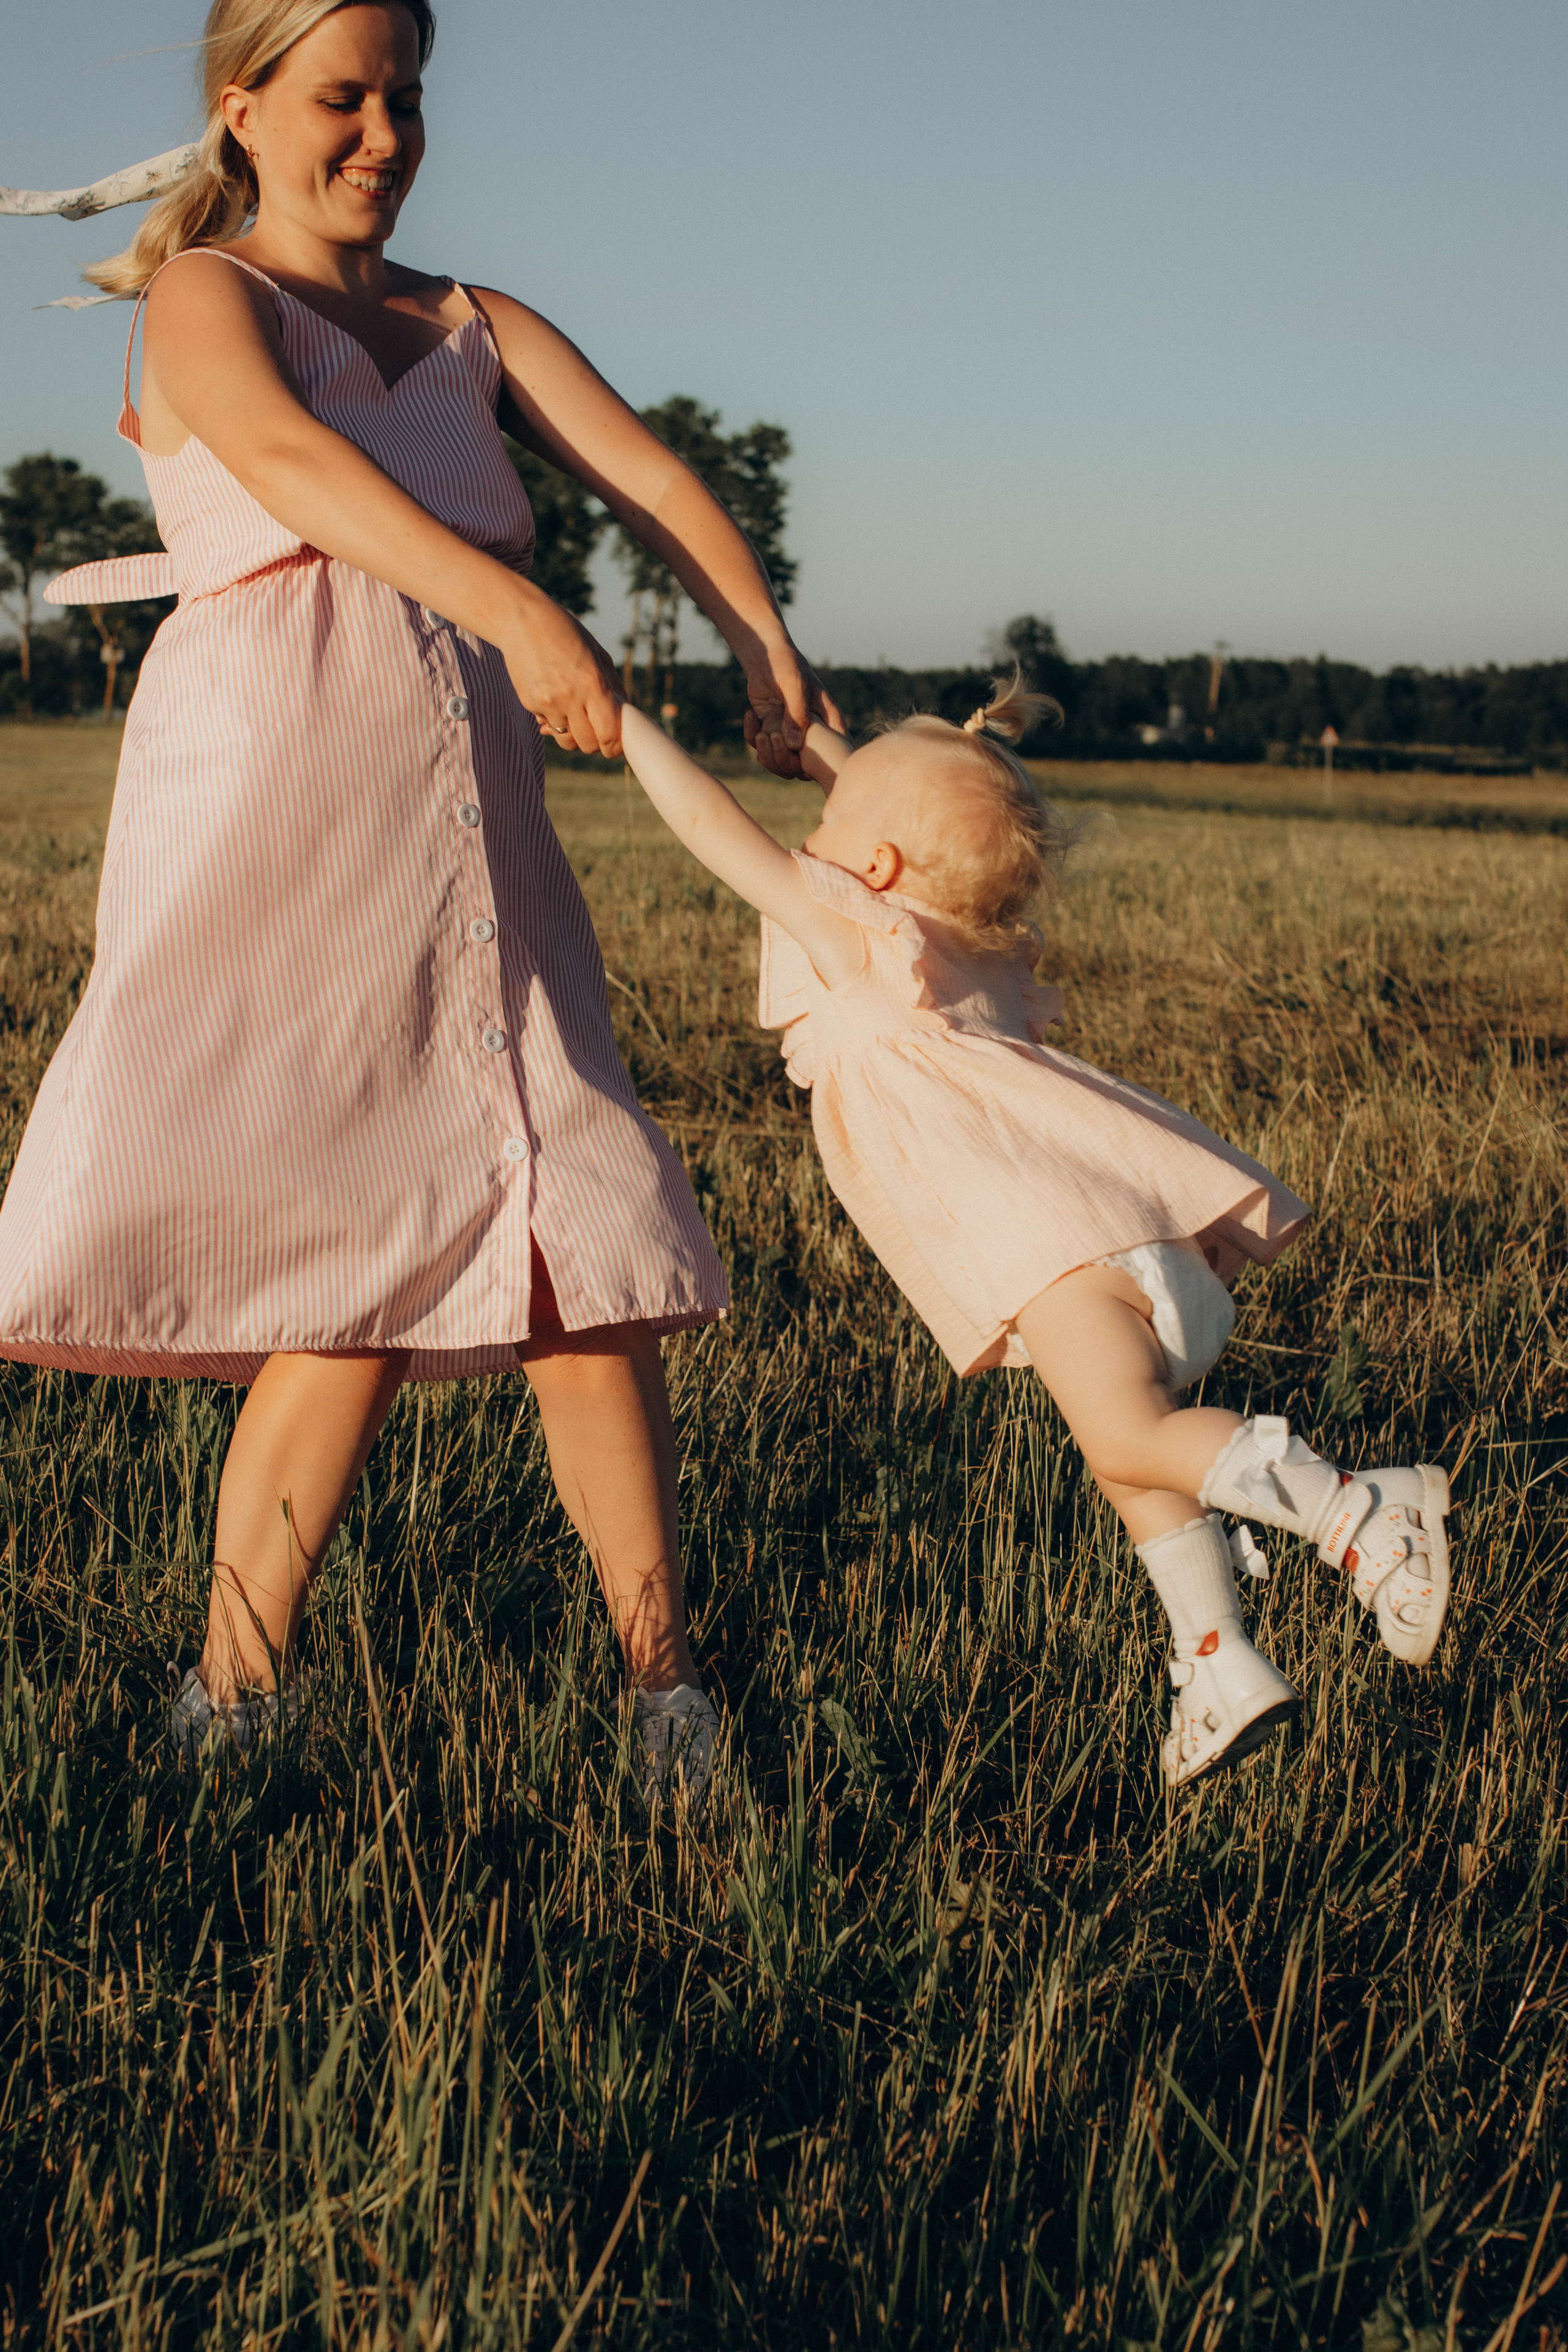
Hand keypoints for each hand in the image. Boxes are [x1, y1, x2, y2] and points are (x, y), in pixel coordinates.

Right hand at [501, 589, 624, 756]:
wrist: (521, 620)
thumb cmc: (566, 634)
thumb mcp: (597, 654)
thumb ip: (613, 687)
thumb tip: (623, 716)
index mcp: (593, 683)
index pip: (609, 733)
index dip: (614, 745)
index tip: (614, 743)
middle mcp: (570, 697)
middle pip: (588, 745)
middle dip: (595, 742)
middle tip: (595, 728)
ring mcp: (547, 703)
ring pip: (566, 740)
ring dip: (573, 734)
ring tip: (574, 713)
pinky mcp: (530, 704)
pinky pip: (548, 725)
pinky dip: (554, 719)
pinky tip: (553, 697)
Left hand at [743, 645, 844, 779]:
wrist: (765, 659)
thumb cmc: (787, 666)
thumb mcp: (794, 686)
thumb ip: (796, 715)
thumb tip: (794, 745)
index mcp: (828, 722)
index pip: (838, 753)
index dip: (826, 765)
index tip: (805, 760)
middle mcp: (812, 736)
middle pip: (805, 768)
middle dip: (784, 759)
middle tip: (773, 737)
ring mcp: (792, 738)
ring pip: (782, 765)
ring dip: (767, 754)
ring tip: (760, 732)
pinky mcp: (773, 734)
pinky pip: (763, 751)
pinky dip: (752, 738)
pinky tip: (750, 715)